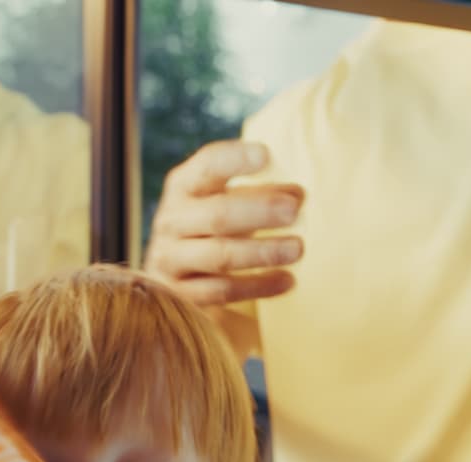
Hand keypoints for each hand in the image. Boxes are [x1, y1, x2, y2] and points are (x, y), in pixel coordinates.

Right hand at [145, 140, 305, 307]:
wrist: (174, 275)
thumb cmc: (213, 227)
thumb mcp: (232, 202)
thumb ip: (262, 195)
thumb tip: (299, 195)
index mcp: (183, 187)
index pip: (207, 166)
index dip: (235, 160)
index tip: (267, 156)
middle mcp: (171, 221)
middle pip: (218, 215)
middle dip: (259, 211)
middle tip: (294, 211)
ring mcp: (172, 260)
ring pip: (221, 255)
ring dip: (263, 251)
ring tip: (298, 248)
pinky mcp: (182, 296)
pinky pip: (224, 291)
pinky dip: (259, 286)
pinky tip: (288, 281)